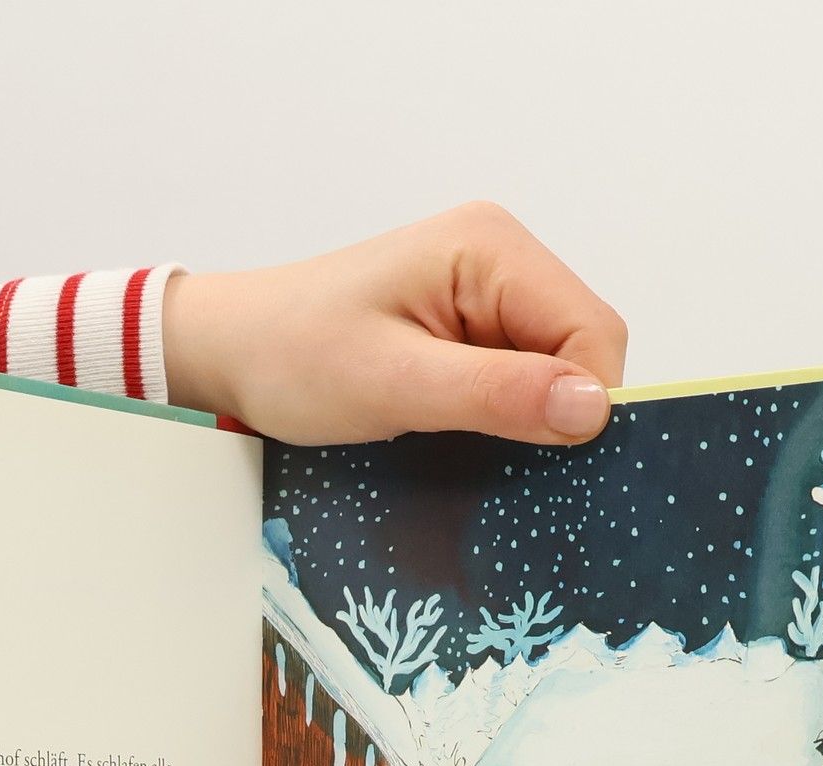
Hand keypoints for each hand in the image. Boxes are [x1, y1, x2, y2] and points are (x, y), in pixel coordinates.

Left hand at [162, 202, 625, 446]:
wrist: (230, 352)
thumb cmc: (293, 357)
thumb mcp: (395, 384)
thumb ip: (497, 393)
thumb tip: (592, 409)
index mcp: (491, 248)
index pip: (592, 330)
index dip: (586, 402)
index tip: (546, 461)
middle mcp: (500, 259)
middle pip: (581, 349)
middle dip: (556, 412)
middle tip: (498, 460)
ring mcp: (486, 294)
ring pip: (553, 370)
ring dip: (527, 419)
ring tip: (471, 448)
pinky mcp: (468, 329)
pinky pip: (518, 378)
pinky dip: (504, 417)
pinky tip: (464, 438)